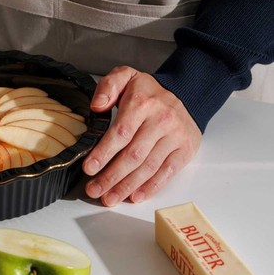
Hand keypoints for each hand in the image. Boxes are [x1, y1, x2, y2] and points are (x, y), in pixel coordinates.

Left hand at [81, 66, 200, 205]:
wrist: (186, 93)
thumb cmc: (148, 92)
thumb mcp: (125, 77)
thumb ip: (108, 86)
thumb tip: (97, 106)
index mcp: (143, 103)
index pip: (121, 133)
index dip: (103, 153)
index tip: (89, 168)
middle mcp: (161, 120)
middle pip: (133, 155)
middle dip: (111, 176)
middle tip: (94, 190)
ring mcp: (175, 137)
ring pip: (148, 168)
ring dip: (127, 186)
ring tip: (109, 198)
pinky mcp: (185, 150)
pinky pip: (167, 173)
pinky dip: (150, 188)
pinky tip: (134, 196)